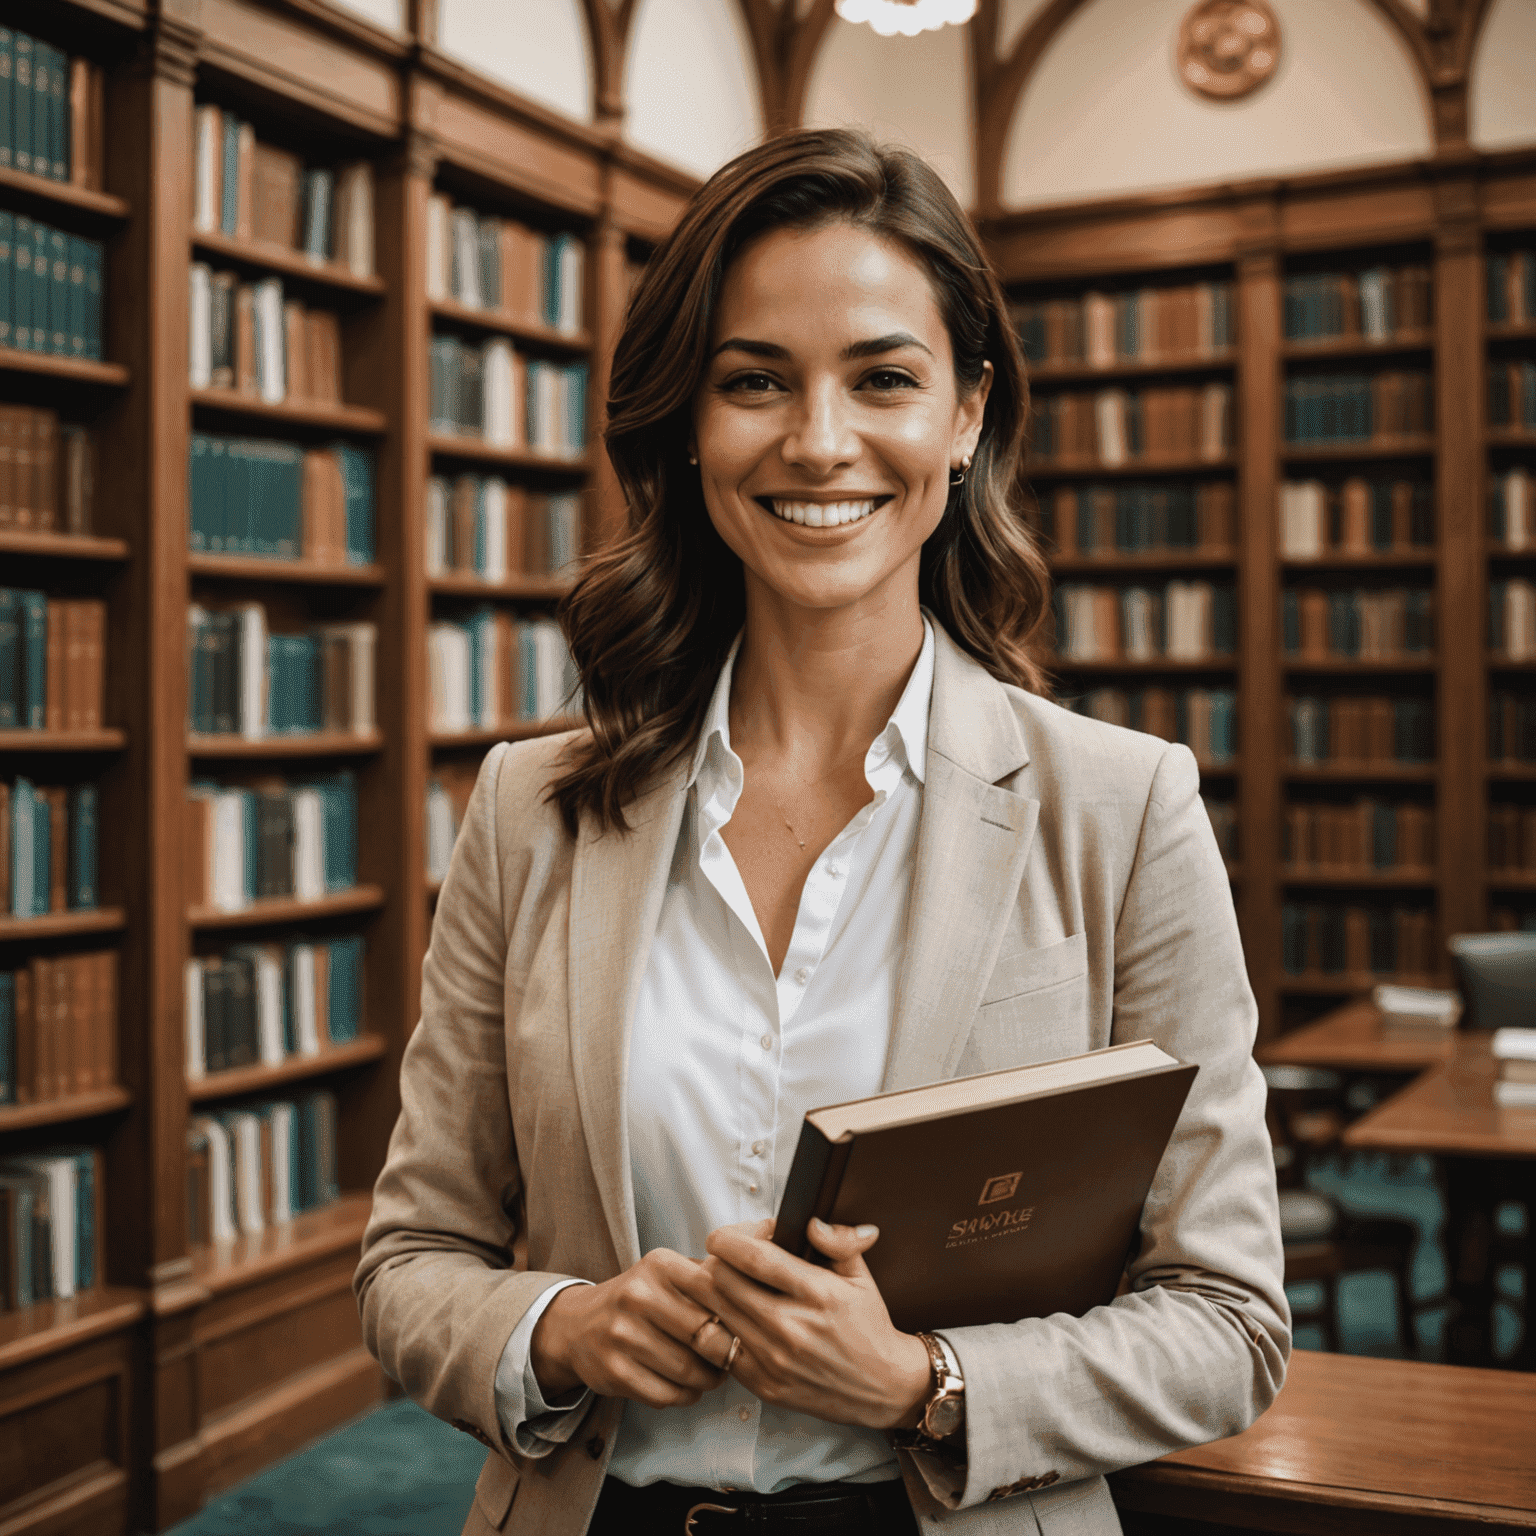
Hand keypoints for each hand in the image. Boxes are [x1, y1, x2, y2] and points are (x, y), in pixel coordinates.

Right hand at [530, 1249, 726, 1407]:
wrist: (578, 1325)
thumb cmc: (640, 1300)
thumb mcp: (667, 1273)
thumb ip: (707, 1278)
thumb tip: (756, 1294)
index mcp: (658, 1265)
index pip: (715, 1290)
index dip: (737, 1314)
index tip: (745, 1326)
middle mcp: (637, 1296)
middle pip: (705, 1335)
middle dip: (726, 1353)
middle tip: (733, 1358)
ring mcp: (622, 1335)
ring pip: (688, 1370)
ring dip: (709, 1380)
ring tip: (712, 1374)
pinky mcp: (614, 1372)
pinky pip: (666, 1395)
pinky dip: (685, 1396)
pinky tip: (687, 1387)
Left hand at [676, 1218, 931, 1429]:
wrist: (883, 1388)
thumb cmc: (869, 1328)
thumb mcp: (861, 1276)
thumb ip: (838, 1241)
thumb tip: (811, 1223)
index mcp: (817, 1293)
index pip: (753, 1256)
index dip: (730, 1237)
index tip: (732, 1234)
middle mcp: (791, 1327)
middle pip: (722, 1280)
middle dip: (716, 1257)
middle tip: (725, 1255)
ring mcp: (774, 1359)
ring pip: (712, 1312)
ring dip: (704, 1289)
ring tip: (712, 1278)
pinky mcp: (763, 1384)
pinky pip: (715, 1350)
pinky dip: (709, 1326)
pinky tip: (719, 1315)